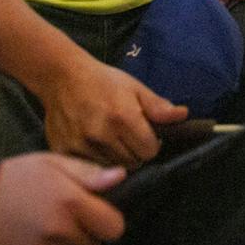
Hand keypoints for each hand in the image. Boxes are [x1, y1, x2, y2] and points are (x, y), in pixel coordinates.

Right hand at [0, 153, 126, 244]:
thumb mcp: (50, 163)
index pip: (114, 227)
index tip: (94, 214)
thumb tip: (120, 177)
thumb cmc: (10, 178)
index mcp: (71, 203)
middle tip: (64, 220)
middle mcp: (61, 232)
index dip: (107, 221)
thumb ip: (87, 172)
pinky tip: (29, 242)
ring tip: (43, 230)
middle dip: (85, 235)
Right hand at [36, 55, 187, 166]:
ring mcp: (81, 144)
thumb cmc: (103, 81)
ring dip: (116, 158)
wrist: (62, 77)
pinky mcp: (64, 150)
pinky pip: (89, 167)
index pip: (149, 151)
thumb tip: (182, 115)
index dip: (151, 144)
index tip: (145, 136)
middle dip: (135, 152)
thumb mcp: (135, 88)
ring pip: (112, 167)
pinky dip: (95, 160)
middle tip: (127, 137)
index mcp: (123, 117)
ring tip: (110, 139)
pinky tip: (94, 145)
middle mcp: (102, 134)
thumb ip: (158, 106)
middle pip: (133, 162)